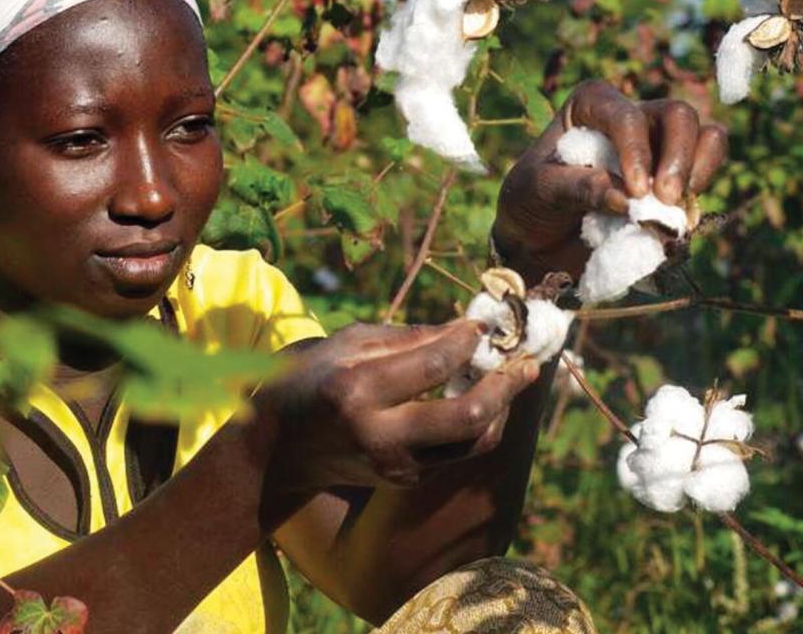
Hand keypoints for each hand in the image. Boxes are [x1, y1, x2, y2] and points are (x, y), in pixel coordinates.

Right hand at [258, 321, 539, 490]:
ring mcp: (394, 465)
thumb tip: (468, 330)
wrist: (275, 449)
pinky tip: (485, 396)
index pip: (435, 363)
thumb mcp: (348, 343)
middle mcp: (379, 434)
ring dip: (503, 408)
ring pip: (473, 442)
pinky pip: (457, 452)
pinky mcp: (404, 480)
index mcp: (357, 390)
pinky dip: (479, 423)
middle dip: (507, 385)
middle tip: (527, 361)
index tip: (484, 324)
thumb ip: (409, 337)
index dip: (470, 340)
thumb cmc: (311, 378)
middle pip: (468, 416)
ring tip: (515, 377)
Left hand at [492, 81, 727, 282]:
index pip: (626, 117)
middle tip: (666, 200)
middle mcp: (631, 116)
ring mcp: (658, 146)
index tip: (636, 192)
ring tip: (672, 209)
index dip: (638, 151)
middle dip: (679, 157)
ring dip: (698, 171)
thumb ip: (578, 188)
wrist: (540, 241)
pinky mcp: (674, 179)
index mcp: (592, 104)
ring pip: (706, 136)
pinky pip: (706, 172)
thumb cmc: (530, 203)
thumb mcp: (538, 191)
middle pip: (678, 115)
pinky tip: (676, 222)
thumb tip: (626, 198)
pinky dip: (699, 197)